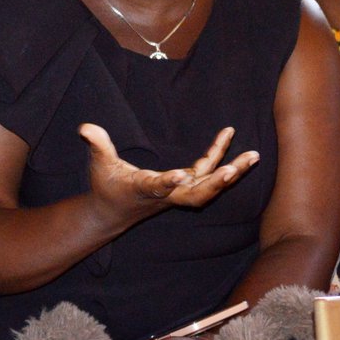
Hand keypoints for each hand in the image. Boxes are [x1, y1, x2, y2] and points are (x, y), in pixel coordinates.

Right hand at [81, 124, 258, 224]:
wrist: (113, 212)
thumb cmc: (105, 186)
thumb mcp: (98, 165)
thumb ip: (97, 145)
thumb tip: (86, 127)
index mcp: (143, 189)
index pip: (158, 187)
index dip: (168, 182)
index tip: (180, 175)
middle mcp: (166, 194)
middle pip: (198, 194)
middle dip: (217, 184)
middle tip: (235, 169)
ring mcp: (178, 191)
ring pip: (210, 185)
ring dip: (232, 173)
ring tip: (253, 156)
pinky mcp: (183, 184)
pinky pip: (206, 172)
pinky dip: (219, 158)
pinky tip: (229, 137)